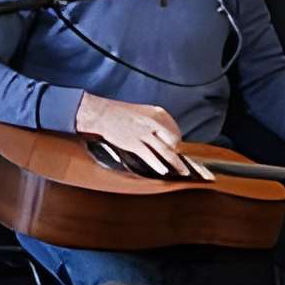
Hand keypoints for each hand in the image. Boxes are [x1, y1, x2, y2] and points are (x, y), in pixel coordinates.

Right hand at [71, 93, 196, 176]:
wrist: (101, 113)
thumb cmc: (120, 113)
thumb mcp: (142, 112)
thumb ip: (154, 122)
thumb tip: (164, 135)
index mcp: (157, 113)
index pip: (175, 129)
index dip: (178, 141)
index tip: (178, 148)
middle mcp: (153, 122)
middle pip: (174, 141)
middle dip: (179, 153)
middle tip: (182, 162)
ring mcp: (144, 133)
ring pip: (165, 151)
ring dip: (176, 164)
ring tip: (183, 172)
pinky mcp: (134, 143)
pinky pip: (150, 156)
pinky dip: (158, 165)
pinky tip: (163, 171)